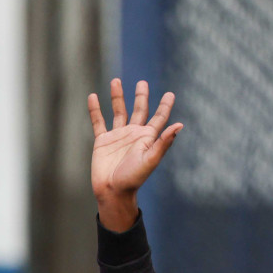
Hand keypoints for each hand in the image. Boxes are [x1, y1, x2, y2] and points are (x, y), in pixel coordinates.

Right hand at [89, 79, 182, 227]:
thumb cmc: (133, 178)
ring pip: (118, 111)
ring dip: (117, 97)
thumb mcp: (150, 160)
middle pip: (139, 110)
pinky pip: (98, 122)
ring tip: (115, 81)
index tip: (170, 94)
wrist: (112, 191)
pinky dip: (95, 110)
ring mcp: (117, 136)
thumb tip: (179, 125)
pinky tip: (93, 97)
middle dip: (141, 96)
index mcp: (147, 137)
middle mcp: (133, 134)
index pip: (158, 117)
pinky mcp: (102, 141)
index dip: (165, 106)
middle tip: (142, 83)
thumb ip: (164, 142)